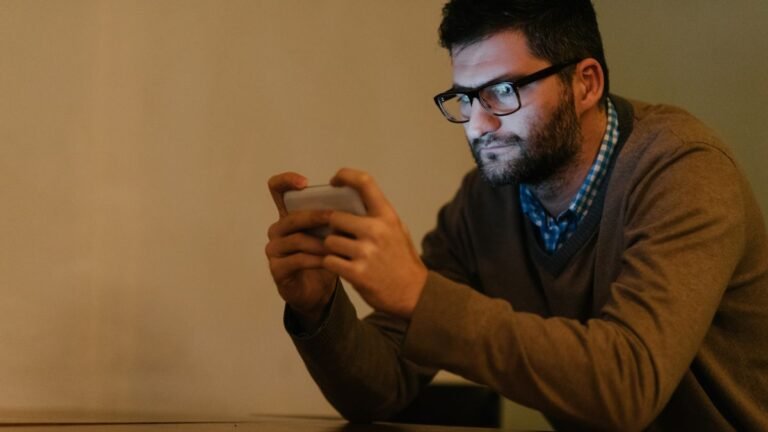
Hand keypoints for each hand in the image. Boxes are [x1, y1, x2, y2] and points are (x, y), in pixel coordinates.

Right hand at [265, 172, 337, 328]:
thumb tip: (355, 198)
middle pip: (292, 217)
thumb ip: (335, 215)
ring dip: (320, 241)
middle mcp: (277, 230)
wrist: (319, 292)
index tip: (305, 183)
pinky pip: (297, 260)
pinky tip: (330, 261)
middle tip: (335, 217)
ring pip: (296, 239)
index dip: (286, 181)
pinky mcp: (277, 269)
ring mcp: (274, 250)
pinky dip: (316, 260)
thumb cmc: (325, 257)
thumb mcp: (331, 233)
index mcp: (289, 215)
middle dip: (316, 216)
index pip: (277, 189)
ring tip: (339, 244)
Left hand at [322, 168, 426, 318]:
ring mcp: (366, 252)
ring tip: (345, 255)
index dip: (345, 176)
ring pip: (329, 240)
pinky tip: (343, 267)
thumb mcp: (397, 230)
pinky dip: (332, 264)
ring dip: (332, 248)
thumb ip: (376, 216)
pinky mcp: (357, 273)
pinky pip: (329, 260)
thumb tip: (349, 200)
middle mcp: (376, 230)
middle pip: (335, 217)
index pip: (364, 183)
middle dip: (334, 227)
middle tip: (341, 236)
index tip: (334, 180)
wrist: (414, 294)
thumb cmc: (402, 261)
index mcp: (387, 216)